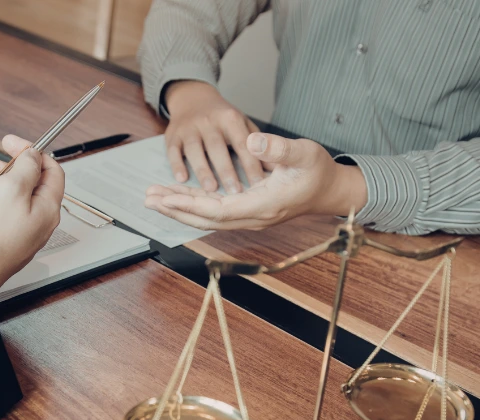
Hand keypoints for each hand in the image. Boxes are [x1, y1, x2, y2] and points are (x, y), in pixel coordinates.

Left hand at [145, 133, 367, 229]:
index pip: (218, 210)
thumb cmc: (318, 170)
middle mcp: (252, 217)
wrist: (331, 190)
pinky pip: (213, 210)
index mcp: (263, 205)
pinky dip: (193, 203)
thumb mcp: (304, 152)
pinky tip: (176, 197)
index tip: (166, 198)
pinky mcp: (246, 210)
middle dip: (175, 209)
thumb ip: (278, 148)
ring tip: (153, 198)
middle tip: (148, 199)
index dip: (189, 205)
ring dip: (179, 207)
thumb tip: (251, 141)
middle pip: (205, 218)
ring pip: (206, 216)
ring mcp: (248, 216)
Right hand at [163, 81, 265, 192]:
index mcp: (230, 118)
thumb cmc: (223, 119)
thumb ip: (256, 145)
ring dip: (202, 170)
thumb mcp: (242, 123)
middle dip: (226, 170)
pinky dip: (177, 165)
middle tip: (236, 193)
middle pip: (217, 147)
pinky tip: (182, 180)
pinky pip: (173, 151)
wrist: (192, 99)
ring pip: (195, 150)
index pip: (243, 143)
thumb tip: (275, 169)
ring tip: (211, 190)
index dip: (250, 163)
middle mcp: (208, 121)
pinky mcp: (172, 135)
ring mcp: (189, 128)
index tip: (259, 184)